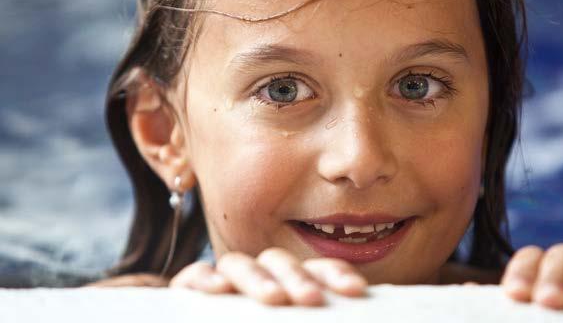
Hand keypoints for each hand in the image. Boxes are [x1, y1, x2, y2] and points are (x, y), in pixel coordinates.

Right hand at [169, 248, 366, 305]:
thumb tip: (354, 320)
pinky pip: (196, 275)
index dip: (336, 274)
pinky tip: (219, 290)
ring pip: (239, 263)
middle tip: (312, 298)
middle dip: (298, 278)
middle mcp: (260, 279)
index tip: (355, 290)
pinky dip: (205, 278)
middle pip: (280, 262)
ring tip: (274, 298)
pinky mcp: (190, 290)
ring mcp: (226, 283)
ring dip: (258, 278)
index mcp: (291, 287)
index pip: (316, 270)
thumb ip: (313, 321)